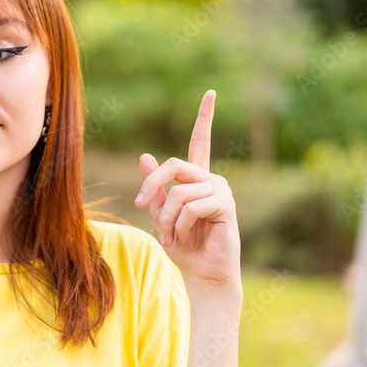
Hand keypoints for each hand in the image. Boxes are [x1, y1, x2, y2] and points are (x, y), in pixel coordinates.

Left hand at [134, 90, 240, 292]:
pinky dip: (178, 225)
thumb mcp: (160, 216)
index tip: (210, 93)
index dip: (205, 117)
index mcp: (197, 179)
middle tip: (140, 205)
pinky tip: (182, 238)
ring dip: (167, 218)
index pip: (200, 142)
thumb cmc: (183, 247)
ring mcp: (220, 190)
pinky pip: (190, 206)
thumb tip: (145, 155)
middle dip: (152, 183)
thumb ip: (154, 188)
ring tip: (170, 236)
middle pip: (174, 165)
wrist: (203, 274)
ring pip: (179, 192)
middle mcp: (211, 179)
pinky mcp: (225, 205)